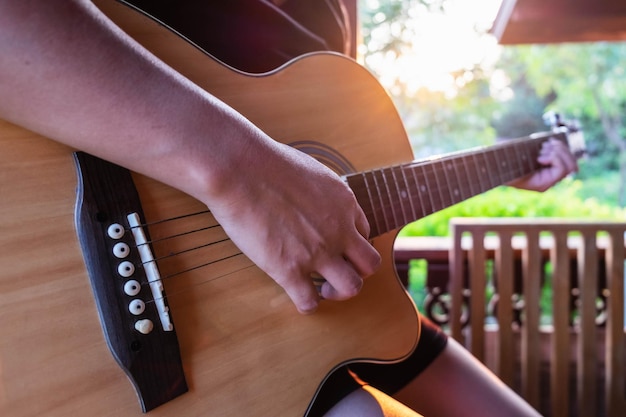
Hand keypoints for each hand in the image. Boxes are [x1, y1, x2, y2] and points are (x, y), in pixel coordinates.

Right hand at [208, 141, 380, 314]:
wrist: (241, 169)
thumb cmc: (266, 163)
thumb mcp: (311, 171)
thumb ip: (322, 192)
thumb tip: (315, 200)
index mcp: (344, 204)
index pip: (364, 234)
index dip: (350, 244)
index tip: (334, 247)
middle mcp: (339, 230)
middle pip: (370, 265)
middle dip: (357, 272)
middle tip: (336, 272)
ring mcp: (317, 252)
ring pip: (351, 287)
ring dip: (339, 292)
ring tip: (321, 289)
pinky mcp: (290, 269)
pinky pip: (309, 302)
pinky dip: (307, 305)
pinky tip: (297, 296)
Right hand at [507, 138, 577, 190]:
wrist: (495, 165)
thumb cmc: (500, 165)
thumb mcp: (509, 164)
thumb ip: (518, 162)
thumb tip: (512, 153)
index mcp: (542, 184)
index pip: (561, 171)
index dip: (554, 159)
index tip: (539, 156)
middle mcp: (549, 180)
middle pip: (571, 166)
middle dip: (561, 152)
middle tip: (545, 147)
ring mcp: (550, 171)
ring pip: (570, 160)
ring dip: (560, 148)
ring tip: (545, 144)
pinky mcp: (550, 163)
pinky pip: (564, 155)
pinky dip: (558, 146)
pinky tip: (547, 142)